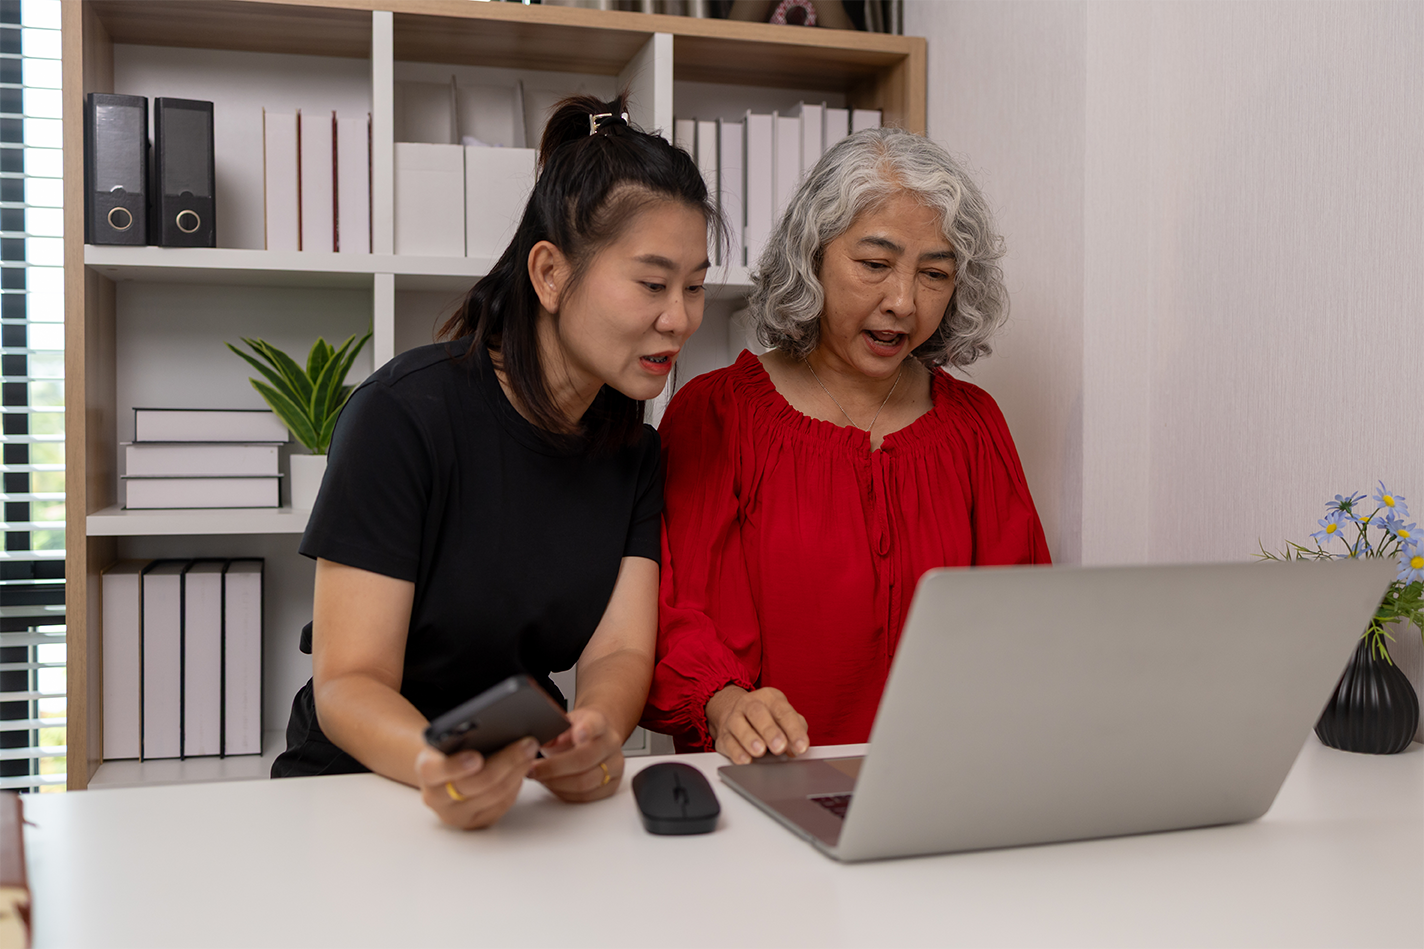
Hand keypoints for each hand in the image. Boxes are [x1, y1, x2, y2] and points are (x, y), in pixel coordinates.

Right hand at [415, 737, 538, 829]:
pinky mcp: (474, 823)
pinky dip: (515, 785)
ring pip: (494, 795)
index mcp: (427, 772)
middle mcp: (436, 798)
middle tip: (527, 744)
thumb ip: (462, 738)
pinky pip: (501, 805)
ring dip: (517, 771)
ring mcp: (455, 815)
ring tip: (530, 753)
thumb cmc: (450, 752)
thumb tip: (498, 729)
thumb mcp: (448, 741)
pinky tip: (522, 769)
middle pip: (475, 784)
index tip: (476, 758)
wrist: (443, 777)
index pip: (435, 771)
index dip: (456, 766)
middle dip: (506, 761)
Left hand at [529, 707, 624, 802]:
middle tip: (533, 769)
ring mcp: (614, 765)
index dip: (587, 730)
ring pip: (584, 783)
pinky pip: (585, 797)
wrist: (593, 739)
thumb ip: (553, 730)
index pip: (595, 724)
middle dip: (553, 768)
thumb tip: (542, 741)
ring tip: (539, 777)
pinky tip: (553, 784)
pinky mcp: (611, 785)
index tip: (578, 734)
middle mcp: (610, 743)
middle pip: (584, 759)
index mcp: (599, 722)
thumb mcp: (562, 724)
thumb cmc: (575, 732)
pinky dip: (564, 793)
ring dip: (555, 783)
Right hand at [705, 686, 808, 763]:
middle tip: (779, 747)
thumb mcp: (784, 717)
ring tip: (760, 751)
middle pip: (758, 714)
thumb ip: (795, 730)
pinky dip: (736, 752)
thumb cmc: (768, 718)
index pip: (783, 712)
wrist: (737, 713)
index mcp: (770, 698)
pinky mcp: (723, 735)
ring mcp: (733, 718)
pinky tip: (745, 759)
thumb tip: (796, 748)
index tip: (801, 746)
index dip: (793, 730)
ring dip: (750, 739)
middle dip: (770, 731)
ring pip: (739, 725)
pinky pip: (727, 742)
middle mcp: (749, 704)